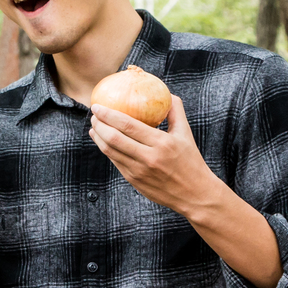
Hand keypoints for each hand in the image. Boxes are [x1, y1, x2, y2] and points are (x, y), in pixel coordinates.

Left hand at [89, 95, 215, 214]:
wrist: (194, 194)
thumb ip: (176, 112)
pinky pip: (115, 162)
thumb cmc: (190, 161)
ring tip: (94, 127)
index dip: (108, 115)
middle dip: (99, 124)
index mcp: (162, 143)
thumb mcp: (186, 134)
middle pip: (114, 138)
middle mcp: (148, 157)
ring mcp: (139, 171)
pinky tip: (102, 141)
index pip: (128, 125)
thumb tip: (167, 93)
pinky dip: (106, 149)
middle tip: (93, 115)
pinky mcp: (134, 180)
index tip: (98, 106)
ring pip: (110, 151)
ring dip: (98, 137)